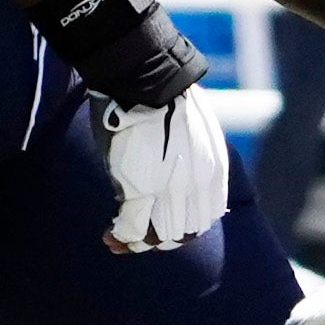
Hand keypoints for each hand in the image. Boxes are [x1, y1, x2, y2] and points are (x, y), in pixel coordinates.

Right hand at [96, 87, 230, 251]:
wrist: (146, 80)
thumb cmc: (163, 101)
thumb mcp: (194, 135)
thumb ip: (191, 163)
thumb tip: (174, 178)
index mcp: (214, 174)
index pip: (201, 220)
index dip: (180, 232)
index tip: (160, 232)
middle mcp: (197, 188)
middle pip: (181, 233)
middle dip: (156, 242)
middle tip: (133, 243)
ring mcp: (169, 190)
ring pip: (158, 235)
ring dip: (136, 244)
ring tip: (118, 242)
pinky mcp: (140, 187)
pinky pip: (133, 227)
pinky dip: (122, 236)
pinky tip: (111, 236)